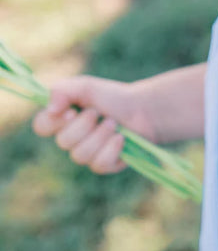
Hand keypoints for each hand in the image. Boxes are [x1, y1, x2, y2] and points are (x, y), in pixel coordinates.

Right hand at [32, 75, 156, 174]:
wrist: (143, 109)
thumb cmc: (112, 97)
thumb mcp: (87, 86)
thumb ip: (63, 90)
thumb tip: (50, 109)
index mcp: (62, 118)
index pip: (41, 126)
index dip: (53, 122)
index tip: (71, 111)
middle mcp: (71, 138)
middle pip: (63, 142)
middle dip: (85, 125)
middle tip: (98, 113)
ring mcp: (87, 153)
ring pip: (80, 155)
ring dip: (100, 135)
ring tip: (114, 123)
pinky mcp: (103, 164)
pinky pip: (98, 164)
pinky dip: (111, 148)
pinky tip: (121, 138)